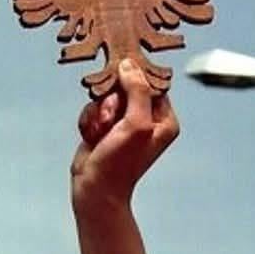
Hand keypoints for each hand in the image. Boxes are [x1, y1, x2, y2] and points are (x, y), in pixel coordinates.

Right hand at [70, 59, 178, 253]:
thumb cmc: (120, 163)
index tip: (121, 84)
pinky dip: (90, 120)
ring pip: (106, 95)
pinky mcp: (106, 125)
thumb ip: (137, 92)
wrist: (96, 189)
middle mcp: (148, 119)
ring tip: (101, 133)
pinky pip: (94, 107)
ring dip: (98, 112)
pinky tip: (92, 137)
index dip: (134, 80)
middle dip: (112, 100)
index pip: (151, 82)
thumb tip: (130, 64)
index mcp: (165, 119)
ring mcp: (125, 122)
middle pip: (126, 85)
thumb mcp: (137, 124)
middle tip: (110, 120)